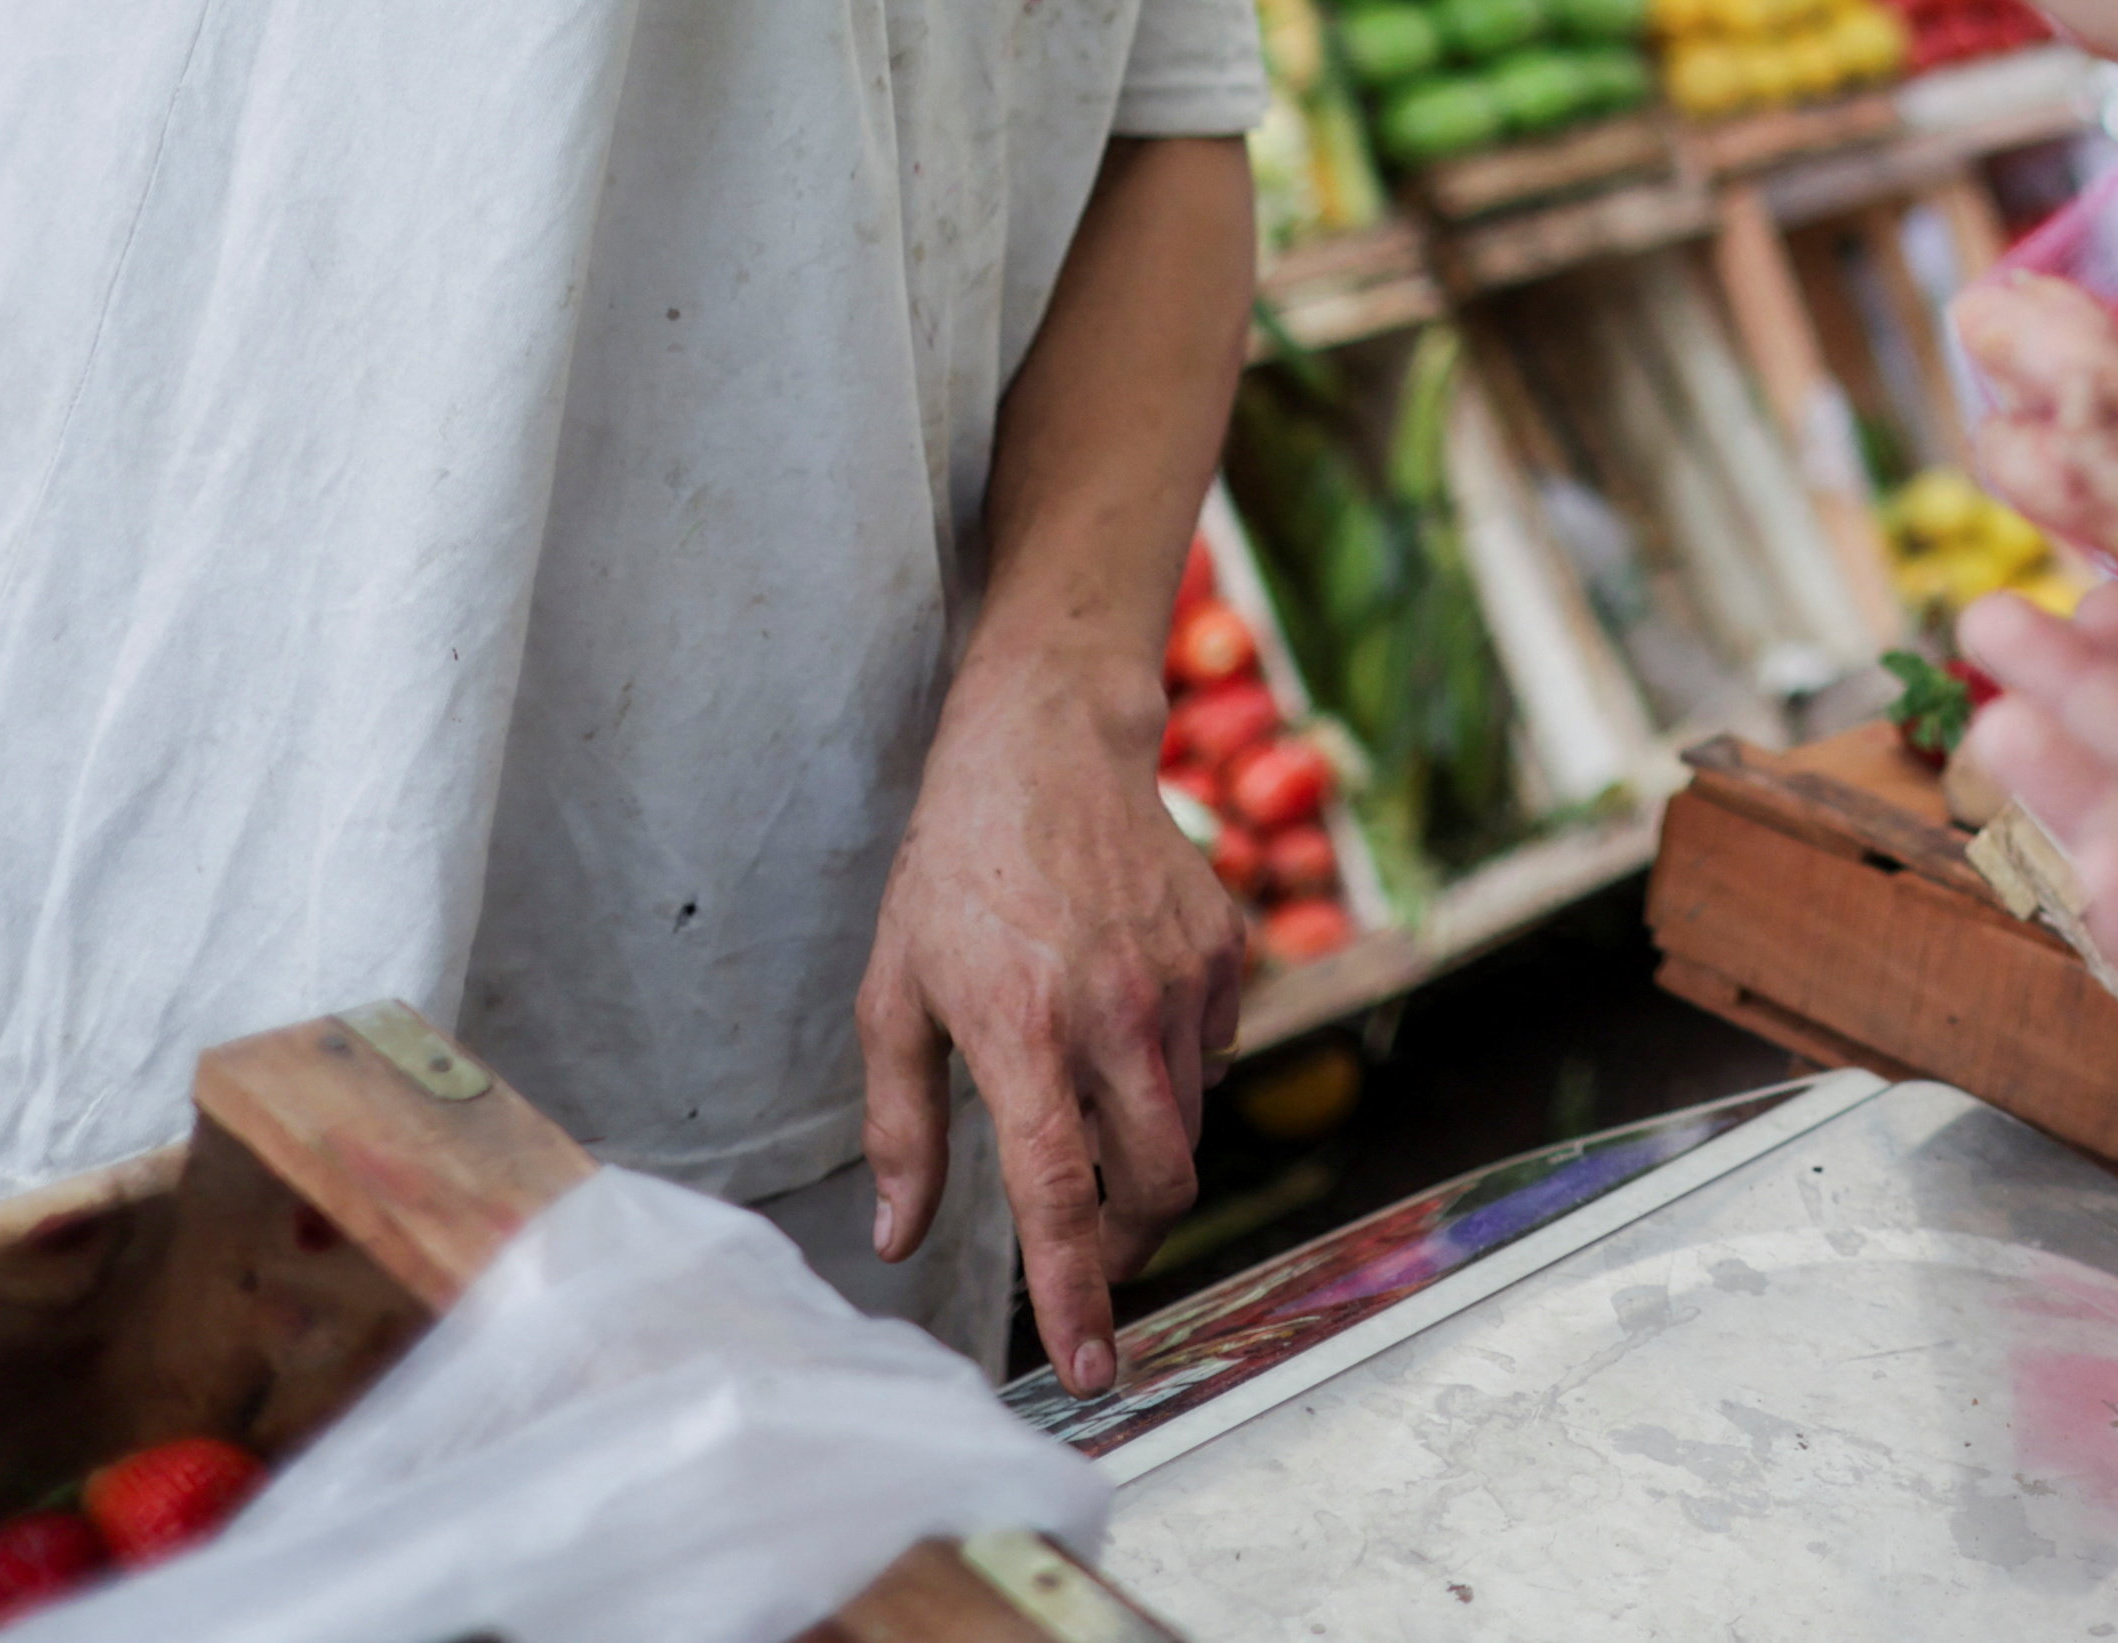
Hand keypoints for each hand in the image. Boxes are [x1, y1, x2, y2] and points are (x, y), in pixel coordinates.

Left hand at [858, 653, 1244, 1396]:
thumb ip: (902, 1127)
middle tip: (1087, 1248)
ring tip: (1085, 1103)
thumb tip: (898, 1237)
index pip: (1057, 1193)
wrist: (1050, 748)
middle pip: (1156, 1185)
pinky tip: (1123, 1024)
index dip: (1074, 1291)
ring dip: (1143, 1154)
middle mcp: (1115, 1013)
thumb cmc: (955, 873)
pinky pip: (1211, 1059)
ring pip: (1186, 1128)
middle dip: (1128, 1242)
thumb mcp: (893, 995)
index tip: (1090, 1368)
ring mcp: (1180, 982)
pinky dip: (1172, 1076)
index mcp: (1022, 1031)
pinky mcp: (1224, 955)